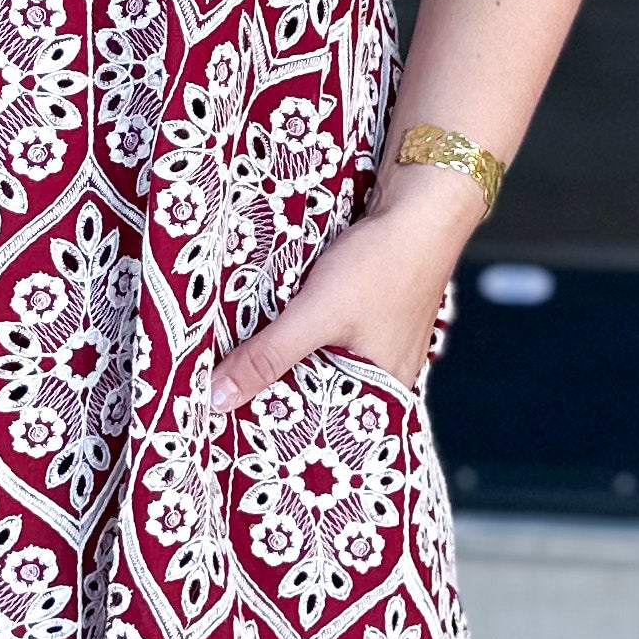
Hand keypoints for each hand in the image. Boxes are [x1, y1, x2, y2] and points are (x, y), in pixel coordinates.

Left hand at [207, 159, 481, 414]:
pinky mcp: (372, 311)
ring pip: (324, 363)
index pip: (325, 431)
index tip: (238, 434)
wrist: (421, 204)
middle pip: (321, 396)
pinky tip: (278, 325)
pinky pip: (330, 335)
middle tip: (230, 402)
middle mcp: (386, 372)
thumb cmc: (381, 265)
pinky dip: (304, 333)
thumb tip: (217, 398)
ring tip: (244, 366)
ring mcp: (381, 340)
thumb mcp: (315, 316)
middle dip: (281, 394)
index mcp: (384, 390)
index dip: (283, 432)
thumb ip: (267, 357)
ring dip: (291, 359)